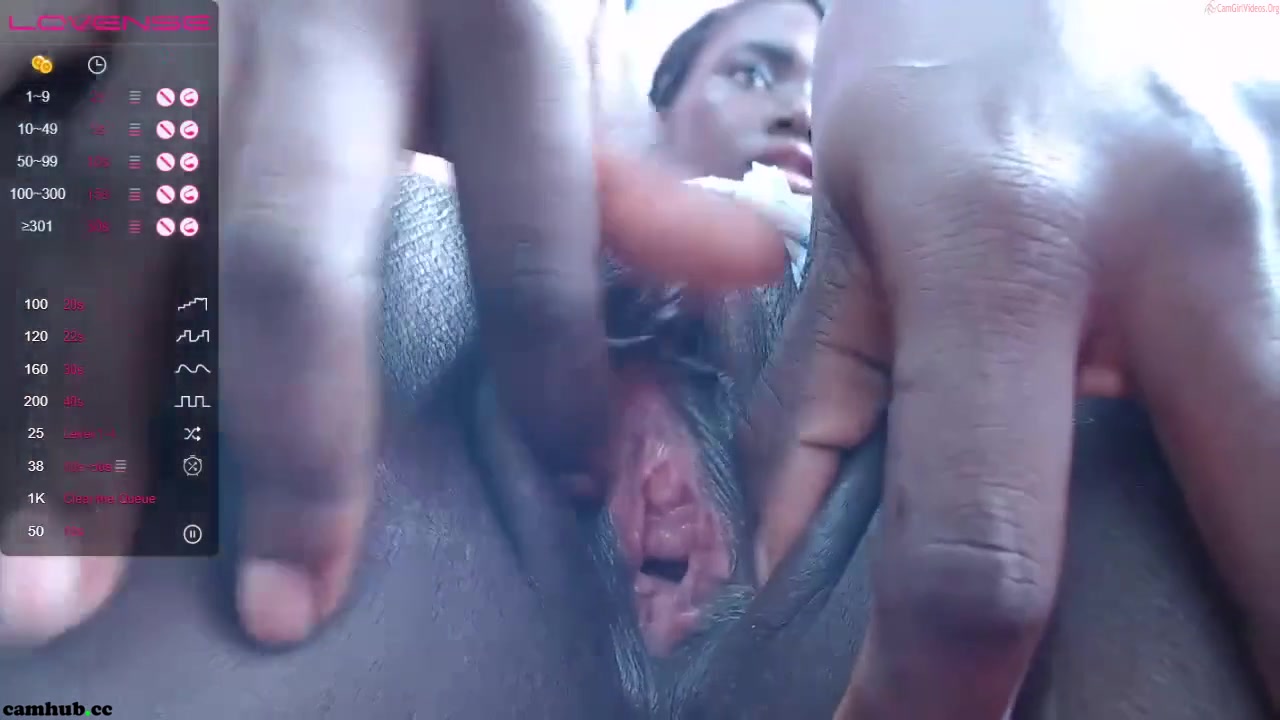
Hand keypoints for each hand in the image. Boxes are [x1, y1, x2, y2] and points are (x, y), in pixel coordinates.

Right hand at [0, 0, 784, 646]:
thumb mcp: (542, 34)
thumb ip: (613, 164)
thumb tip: (743, 265)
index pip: (526, 210)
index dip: (552, 356)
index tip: (567, 479)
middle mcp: (309, 11)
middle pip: (290, 252)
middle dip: (295, 436)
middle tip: (289, 601)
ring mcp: (173, 19)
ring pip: (113, 240)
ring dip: (80, 424)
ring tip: (50, 602)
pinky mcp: (69, 30)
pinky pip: (33, 192)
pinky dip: (32, 332)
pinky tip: (18, 451)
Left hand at [743, 0, 1279, 715]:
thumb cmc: (911, 100)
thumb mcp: (839, 246)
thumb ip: (821, 424)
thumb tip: (793, 594)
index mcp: (1008, 250)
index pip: (985, 541)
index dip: (937, 689)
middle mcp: (1186, 248)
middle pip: (1267, 542)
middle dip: (1235, 678)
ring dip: (1274, 603)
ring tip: (1207, 666)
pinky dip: (1275, 511)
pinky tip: (1232, 552)